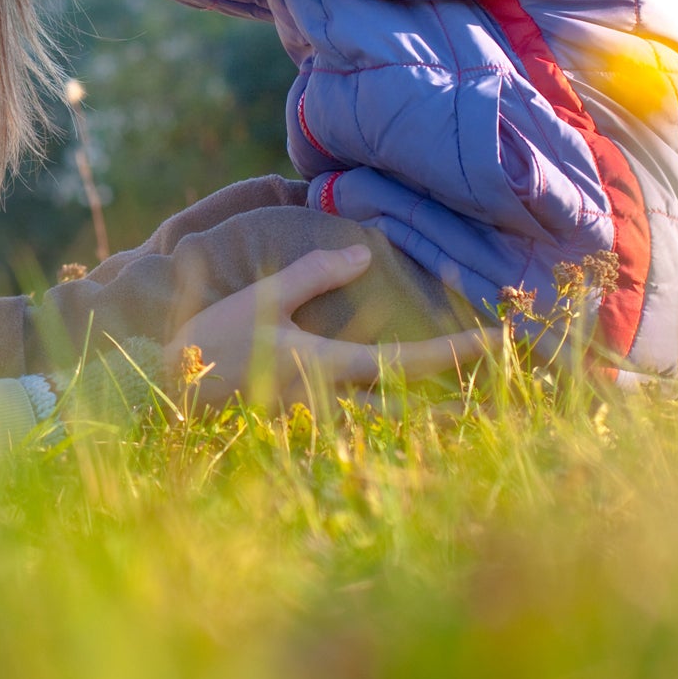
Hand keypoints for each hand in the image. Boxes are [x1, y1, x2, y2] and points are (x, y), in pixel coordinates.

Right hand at [167, 244, 496, 409]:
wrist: (168, 397)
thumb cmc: (212, 343)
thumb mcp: (263, 299)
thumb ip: (314, 274)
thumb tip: (362, 254)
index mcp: (331, 366)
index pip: (413, 362)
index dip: (462, 351)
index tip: (505, 339)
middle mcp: (336, 401)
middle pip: (416, 405)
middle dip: (464, 394)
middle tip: (509, 381)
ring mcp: (321, 420)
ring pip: (392, 420)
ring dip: (433, 409)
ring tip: (470, 397)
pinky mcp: (304, 424)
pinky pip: (362, 421)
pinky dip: (394, 412)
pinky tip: (405, 402)